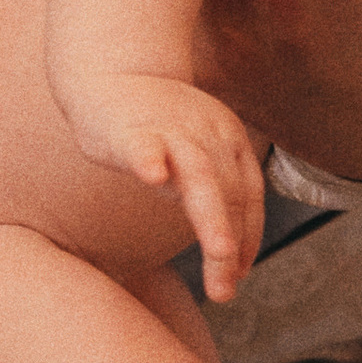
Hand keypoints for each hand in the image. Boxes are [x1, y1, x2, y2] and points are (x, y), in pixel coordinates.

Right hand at [69, 73, 267, 302]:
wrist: (112, 71)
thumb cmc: (156, 126)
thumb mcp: (199, 154)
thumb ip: (217, 194)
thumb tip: (233, 257)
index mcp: (230, 142)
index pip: (249, 197)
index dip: (248, 239)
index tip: (237, 277)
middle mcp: (207, 135)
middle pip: (228, 194)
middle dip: (229, 244)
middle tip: (225, 290)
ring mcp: (170, 129)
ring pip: (198, 173)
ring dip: (211, 215)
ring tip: (219, 251)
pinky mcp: (130, 127)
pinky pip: (142, 143)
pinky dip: (150, 158)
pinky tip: (153, 176)